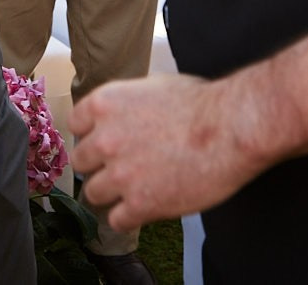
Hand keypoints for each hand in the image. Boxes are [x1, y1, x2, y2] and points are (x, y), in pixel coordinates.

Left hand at [71, 73, 262, 230]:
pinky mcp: (140, 204)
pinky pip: (116, 220)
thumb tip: (122, 116)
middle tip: (122, 167)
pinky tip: (146, 207)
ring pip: (94, 193)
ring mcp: (120, 174)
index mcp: (105, 104)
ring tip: (134, 190)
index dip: (93, 135)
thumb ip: (127, 104)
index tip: (106, 142)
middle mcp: (105, 139)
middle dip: (100, 164)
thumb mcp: (153, 87)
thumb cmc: (202, 103)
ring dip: (112, 193)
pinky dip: (129, 217)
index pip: (77, 125)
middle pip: (82, 161)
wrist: (230, 128)